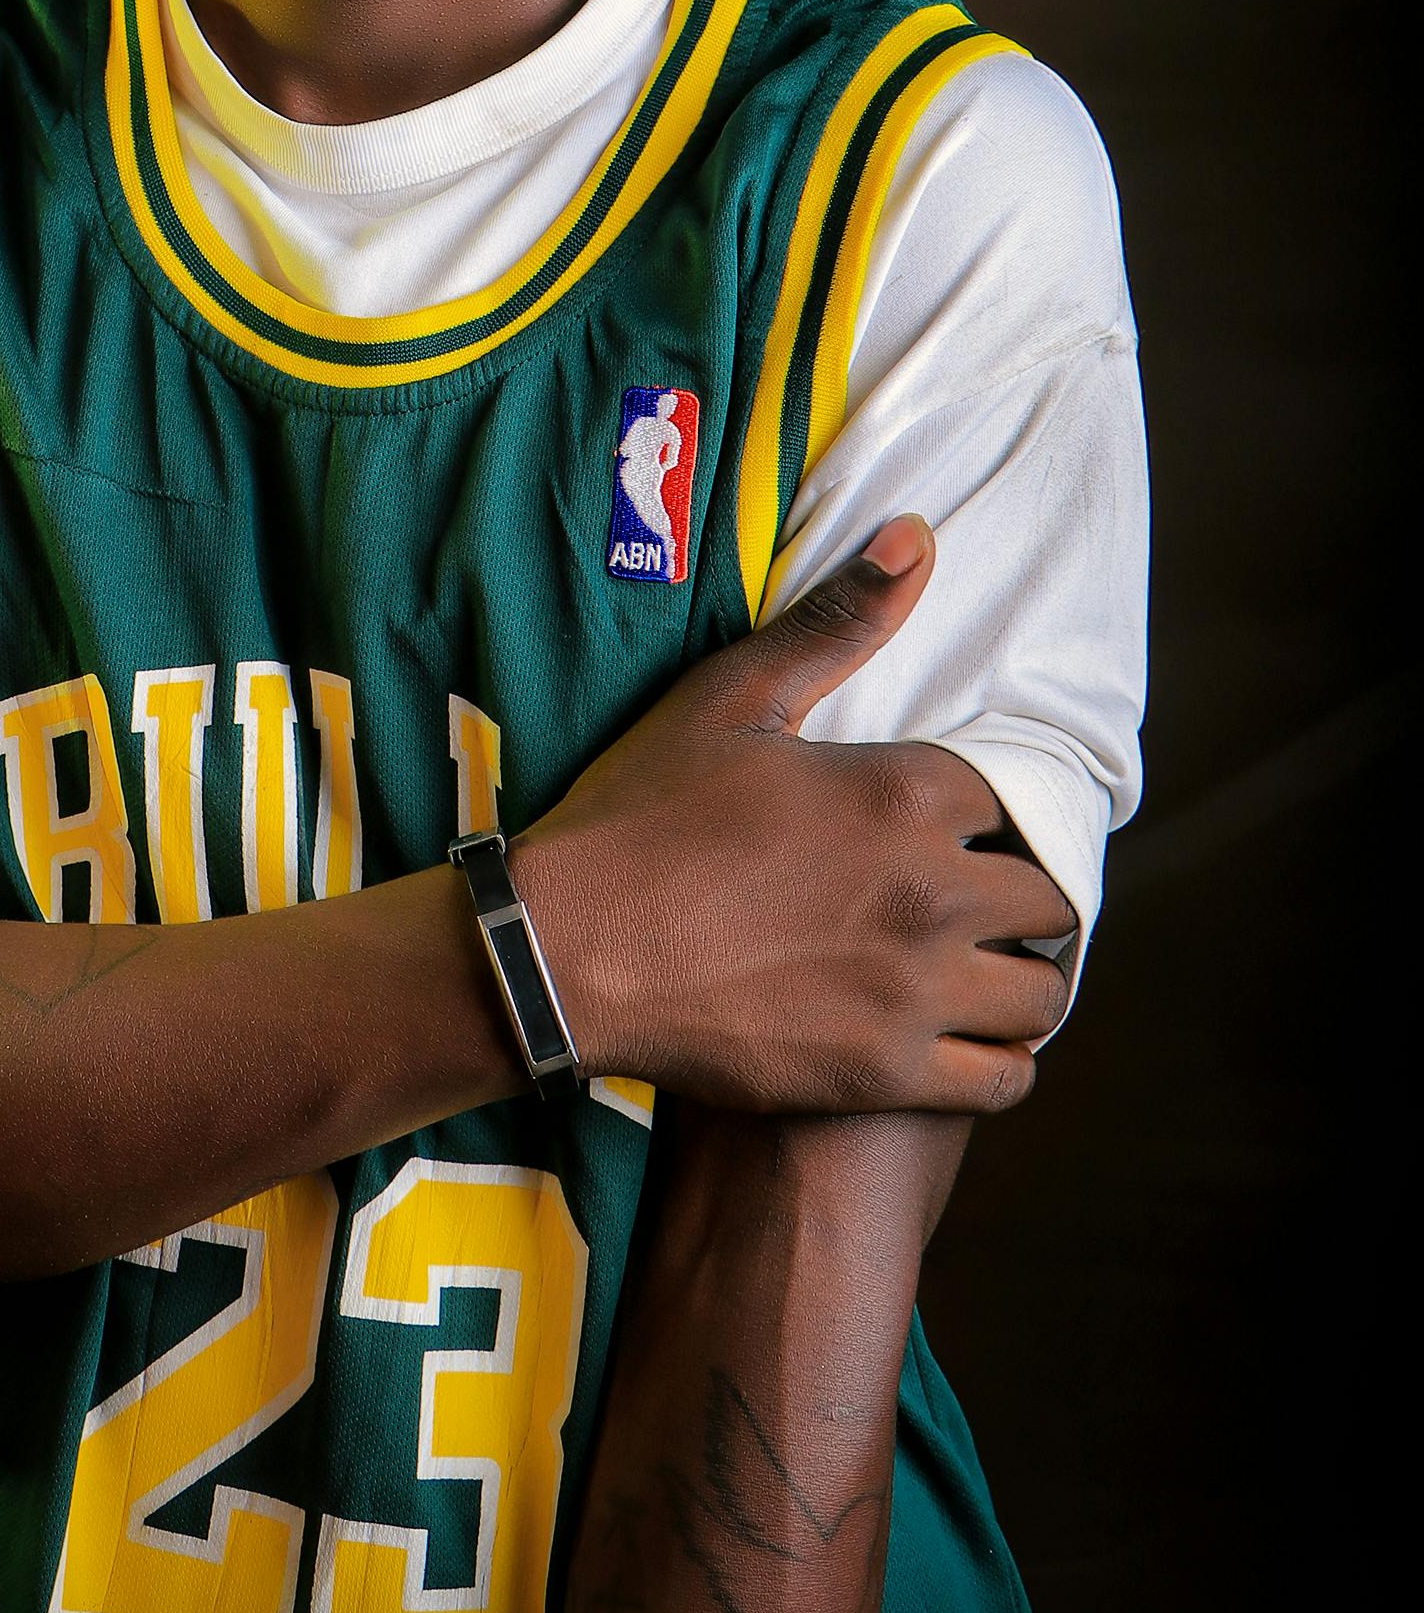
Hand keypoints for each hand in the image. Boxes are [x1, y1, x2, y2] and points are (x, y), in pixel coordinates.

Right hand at [512, 516, 1076, 1114]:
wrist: (565, 949)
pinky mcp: (891, 1072)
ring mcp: (917, 989)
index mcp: (904, 790)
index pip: (1015, 799)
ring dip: (1023, 974)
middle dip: (1017, 892)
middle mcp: (933, 888)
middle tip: (970, 898)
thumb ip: (838, 620)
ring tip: (979, 967)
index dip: (987, 812)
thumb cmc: (642, 814)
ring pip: (1044, 991)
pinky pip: (1008, 1079)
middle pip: (1048, 896)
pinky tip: (964, 1036)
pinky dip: (1001, 1059)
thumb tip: (918, 533)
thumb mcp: (733, 697)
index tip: (959, 827)